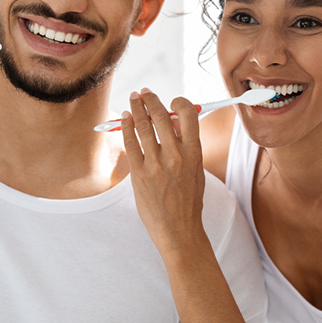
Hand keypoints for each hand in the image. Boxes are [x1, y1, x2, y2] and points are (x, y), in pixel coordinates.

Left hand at [121, 89, 206, 253]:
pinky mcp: (140, 173)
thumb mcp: (196, 171)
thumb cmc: (188, 202)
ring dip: (137, 108)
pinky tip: (125, 118)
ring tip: (133, 99)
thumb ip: (187, 148)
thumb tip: (175, 124)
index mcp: (195, 153)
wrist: (179, 230)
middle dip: (151, 99)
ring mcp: (156, 164)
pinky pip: (131, 142)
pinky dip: (126, 126)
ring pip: (144, 125)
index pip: (188, 115)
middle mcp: (176, 155)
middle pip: (162, 116)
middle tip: (144, 92)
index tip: (171, 100)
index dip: (179, 102)